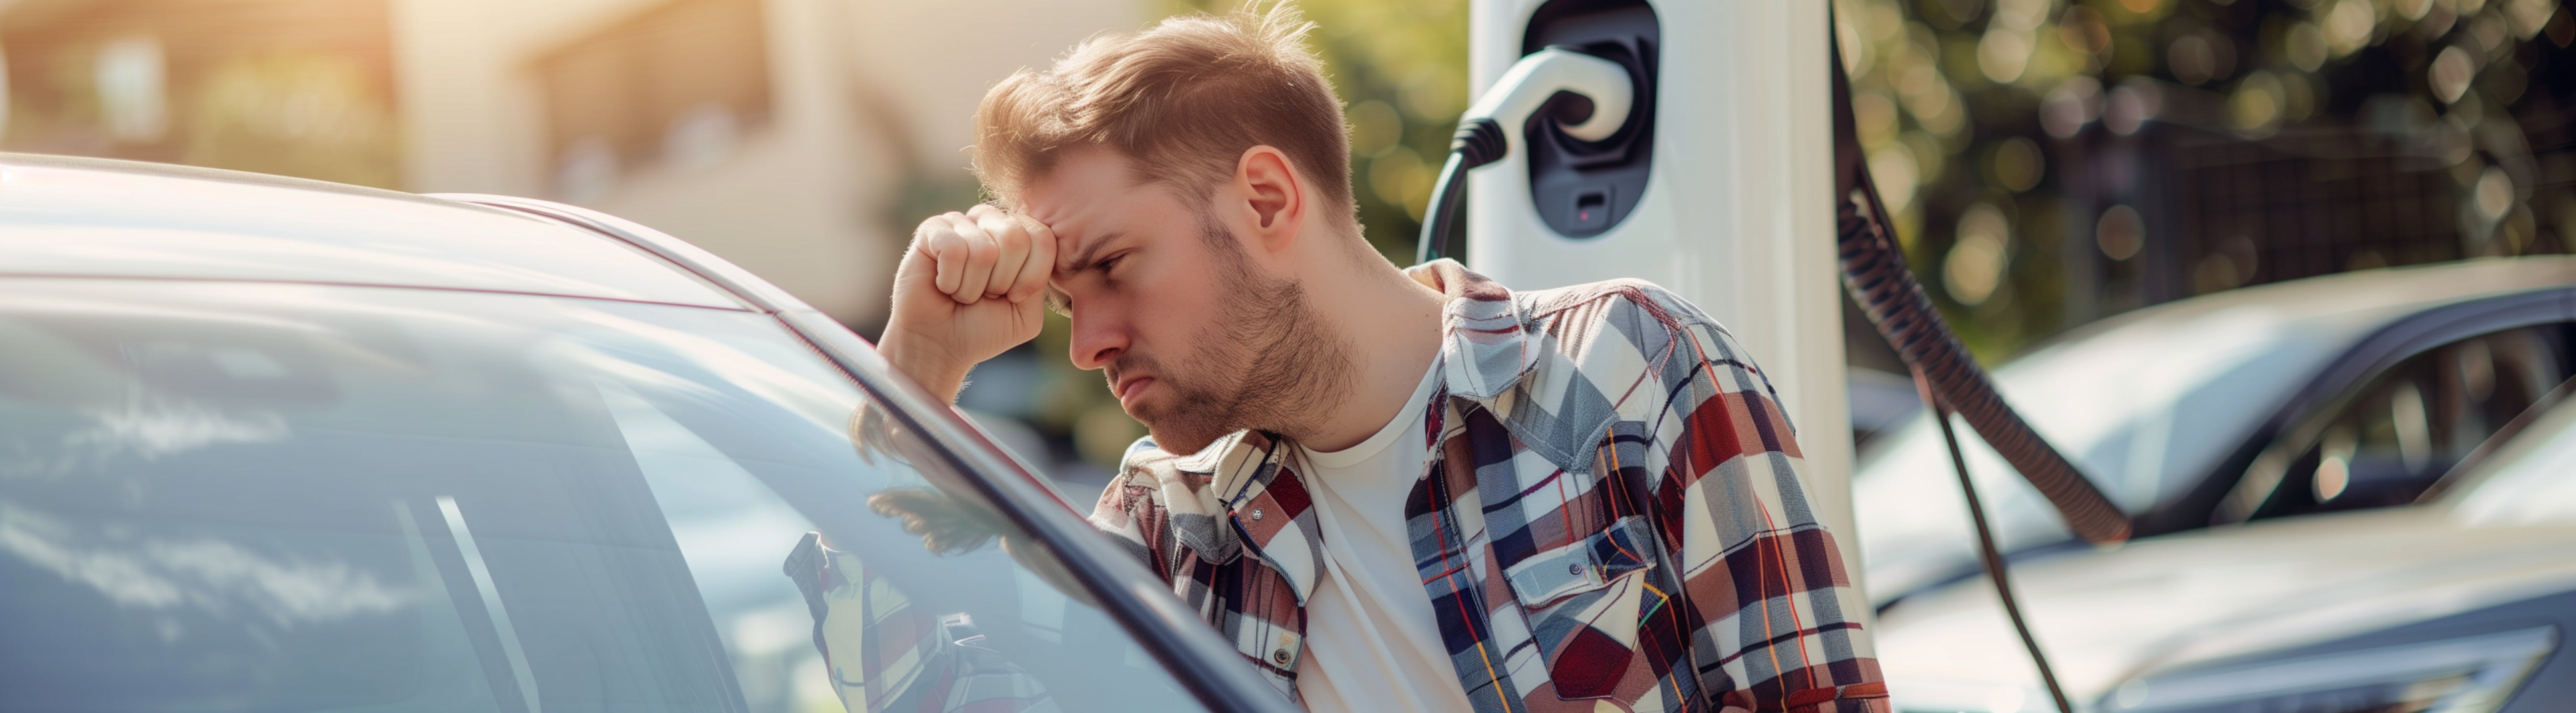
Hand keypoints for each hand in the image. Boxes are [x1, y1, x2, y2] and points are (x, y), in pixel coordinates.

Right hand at [880, 204, 1055, 401]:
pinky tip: (942, 285)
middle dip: (1001, 282)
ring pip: (984, 250)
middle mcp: (992, 221)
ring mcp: (961, 222)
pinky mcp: (931, 230)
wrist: (937, 345)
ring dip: (972, 287)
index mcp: (1020, 236)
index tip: (1013, 297)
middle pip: (1015, 238)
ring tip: (961, 293)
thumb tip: (1044, 247)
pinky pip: (953, 250)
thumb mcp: (1026, 313)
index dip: (1031, 277)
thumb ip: (1041, 280)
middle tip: (984, 295)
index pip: (1043, 239)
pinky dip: (950, 281)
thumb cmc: (981, 328)